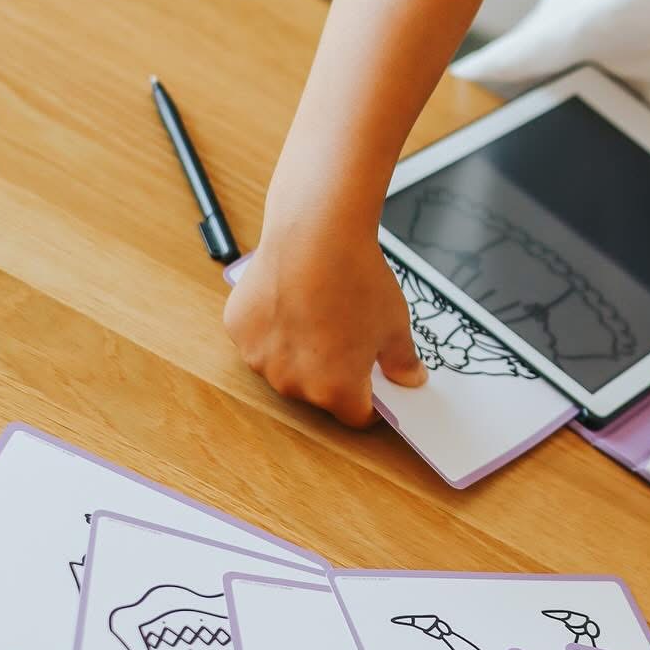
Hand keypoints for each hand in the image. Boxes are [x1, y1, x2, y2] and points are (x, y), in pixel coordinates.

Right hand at [224, 230, 425, 426]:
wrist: (315, 234)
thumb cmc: (356, 280)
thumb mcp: (395, 325)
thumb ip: (402, 361)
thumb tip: (410, 379)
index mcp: (334, 390)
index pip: (356, 415)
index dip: (370, 401)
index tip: (375, 382)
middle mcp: (293, 383)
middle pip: (318, 391)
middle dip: (334, 371)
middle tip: (348, 334)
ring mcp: (260, 357)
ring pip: (285, 365)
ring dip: (299, 350)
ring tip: (317, 310)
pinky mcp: (239, 329)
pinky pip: (259, 338)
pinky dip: (272, 326)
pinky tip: (289, 297)